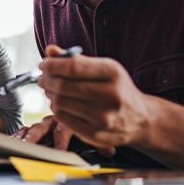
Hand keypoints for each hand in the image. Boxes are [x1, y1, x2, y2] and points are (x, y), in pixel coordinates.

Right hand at [13, 115, 115, 155]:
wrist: (86, 110)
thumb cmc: (89, 125)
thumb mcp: (95, 134)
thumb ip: (100, 142)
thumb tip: (109, 151)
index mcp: (70, 120)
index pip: (63, 129)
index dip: (61, 141)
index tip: (59, 152)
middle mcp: (56, 120)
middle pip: (44, 127)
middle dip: (36, 137)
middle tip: (30, 146)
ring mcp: (45, 123)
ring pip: (33, 128)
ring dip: (26, 136)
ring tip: (20, 143)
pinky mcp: (36, 127)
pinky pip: (25, 129)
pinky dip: (20, 134)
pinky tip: (14, 139)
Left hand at [36, 45, 156, 149]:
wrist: (142, 119)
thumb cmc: (118, 89)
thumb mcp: (105, 69)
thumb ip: (77, 60)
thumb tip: (50, 51)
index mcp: (113, 73)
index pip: (73, 67)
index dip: (52, 65)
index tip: (43, 64)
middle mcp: (111, 95)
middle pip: (63, 86)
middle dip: (46, 80)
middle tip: (42, 78)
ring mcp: (103, 117)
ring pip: (60, 103)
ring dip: (50, 94)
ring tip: (51, 90)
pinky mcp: (95, 134)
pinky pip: (63, 118)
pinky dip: (56, 109)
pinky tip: (60, 104)